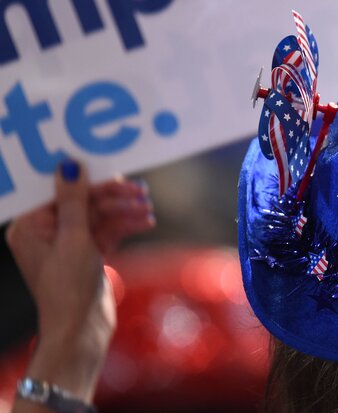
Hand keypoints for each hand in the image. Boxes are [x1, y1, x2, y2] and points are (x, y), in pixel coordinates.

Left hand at [7, 160, 153, 403]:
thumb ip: (74, 201)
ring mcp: (69, 244)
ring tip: (148, 208)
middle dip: (114, 197)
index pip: (62, 191)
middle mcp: (47, 232)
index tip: (116, 171)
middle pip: (84, 202)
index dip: (90, 181)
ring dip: (125, 210)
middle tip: (140, 191)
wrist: (82, 331)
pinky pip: (109, 230)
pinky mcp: (88, 254)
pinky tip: (146, 221)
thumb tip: (69, 165)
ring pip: (101, 215)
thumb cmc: (68, 289)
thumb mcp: (73, 239)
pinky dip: (126, 225)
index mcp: (30, 226)